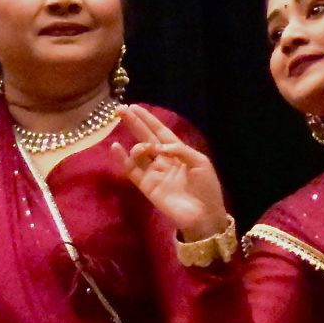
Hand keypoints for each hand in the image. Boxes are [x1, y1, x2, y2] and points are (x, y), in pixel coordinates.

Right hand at [117, 104, 230, 239]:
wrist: (204, 215)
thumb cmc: (207, 188)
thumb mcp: (200, 162)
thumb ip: (181, 149)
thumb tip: (161, 145)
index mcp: (178, 152)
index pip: (159, 132)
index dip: (148, 119)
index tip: (134, 107)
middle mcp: (163, 159)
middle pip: (145, 138)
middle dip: (134, 124)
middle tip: (120, 110)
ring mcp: (154, 172)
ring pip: (139, 153)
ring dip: (137, 146)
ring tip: (142, 148)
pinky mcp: (147, 186)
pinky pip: (132, 170)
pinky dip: (123, 159)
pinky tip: (117, 147)